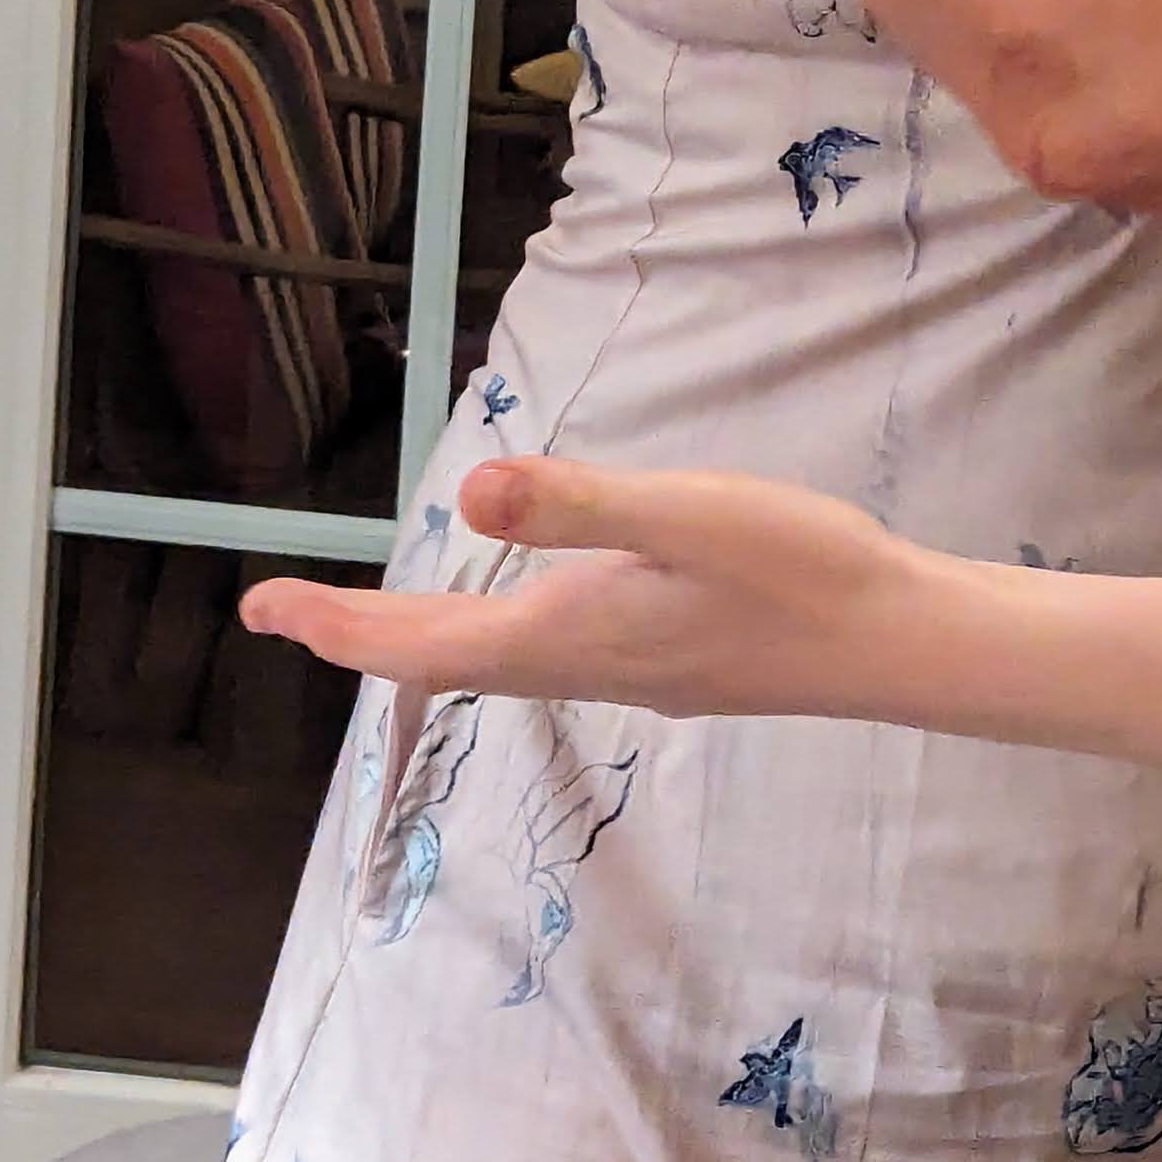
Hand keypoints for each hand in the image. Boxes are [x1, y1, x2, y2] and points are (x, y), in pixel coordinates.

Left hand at [241, 457, 926, 718]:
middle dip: (360, 635)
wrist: (898, 643)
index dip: (337, 626)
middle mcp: (586, 665)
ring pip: (496, 663)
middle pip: (446, 659)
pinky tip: (514, 618)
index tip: (263, 610)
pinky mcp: (669, 664)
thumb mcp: (690, 516)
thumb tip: (469, 488)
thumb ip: (581, 504)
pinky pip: (546, 656)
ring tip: (371, 621)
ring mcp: (630, 673)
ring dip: (423, 641)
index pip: (423, 642)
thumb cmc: (802, 571)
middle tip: (284, 614)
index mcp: (571, 631)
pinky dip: (491, 638)